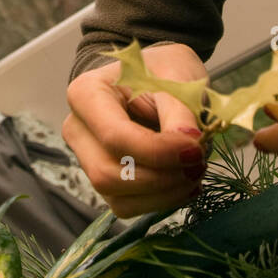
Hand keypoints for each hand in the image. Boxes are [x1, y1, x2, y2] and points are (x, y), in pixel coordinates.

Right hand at [63, 42, 211, 217]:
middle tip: (200, 162)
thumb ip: (181, 111)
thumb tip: (191, 145)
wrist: (157, 77)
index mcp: (86, 93)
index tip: (196, 147)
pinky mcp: (104, 181)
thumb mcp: (178, 77)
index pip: (115, 136)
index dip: (158, 151)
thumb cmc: (163, 70)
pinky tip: (184, 182)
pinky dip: (161, 201)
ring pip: (117, 198)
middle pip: (108, 174)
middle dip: (161, 178)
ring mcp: (87, 159)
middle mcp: (77, 129)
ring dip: (164, 194)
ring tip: (196, 171)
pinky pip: (127, 206)